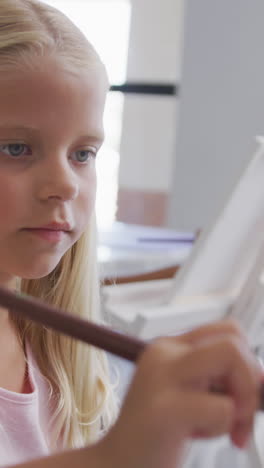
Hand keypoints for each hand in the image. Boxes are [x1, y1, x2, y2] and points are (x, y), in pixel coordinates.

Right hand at [101, 320, 262, 467]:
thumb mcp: (189, 394)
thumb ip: (218, 379)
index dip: (247, 361)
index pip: (229, 331)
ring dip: (240, 403)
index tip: (240, 395)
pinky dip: (222, 428)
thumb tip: (263, 379)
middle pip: (234, 341)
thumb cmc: (159, 434)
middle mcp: (163, 352)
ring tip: (218, 428)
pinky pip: (223, 408)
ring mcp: (161, 376)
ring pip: (231, 358)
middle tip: (238, 416)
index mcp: (170, 347)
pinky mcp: (164, 409)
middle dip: (250, 381)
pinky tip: (192, 437)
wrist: (118, 465)